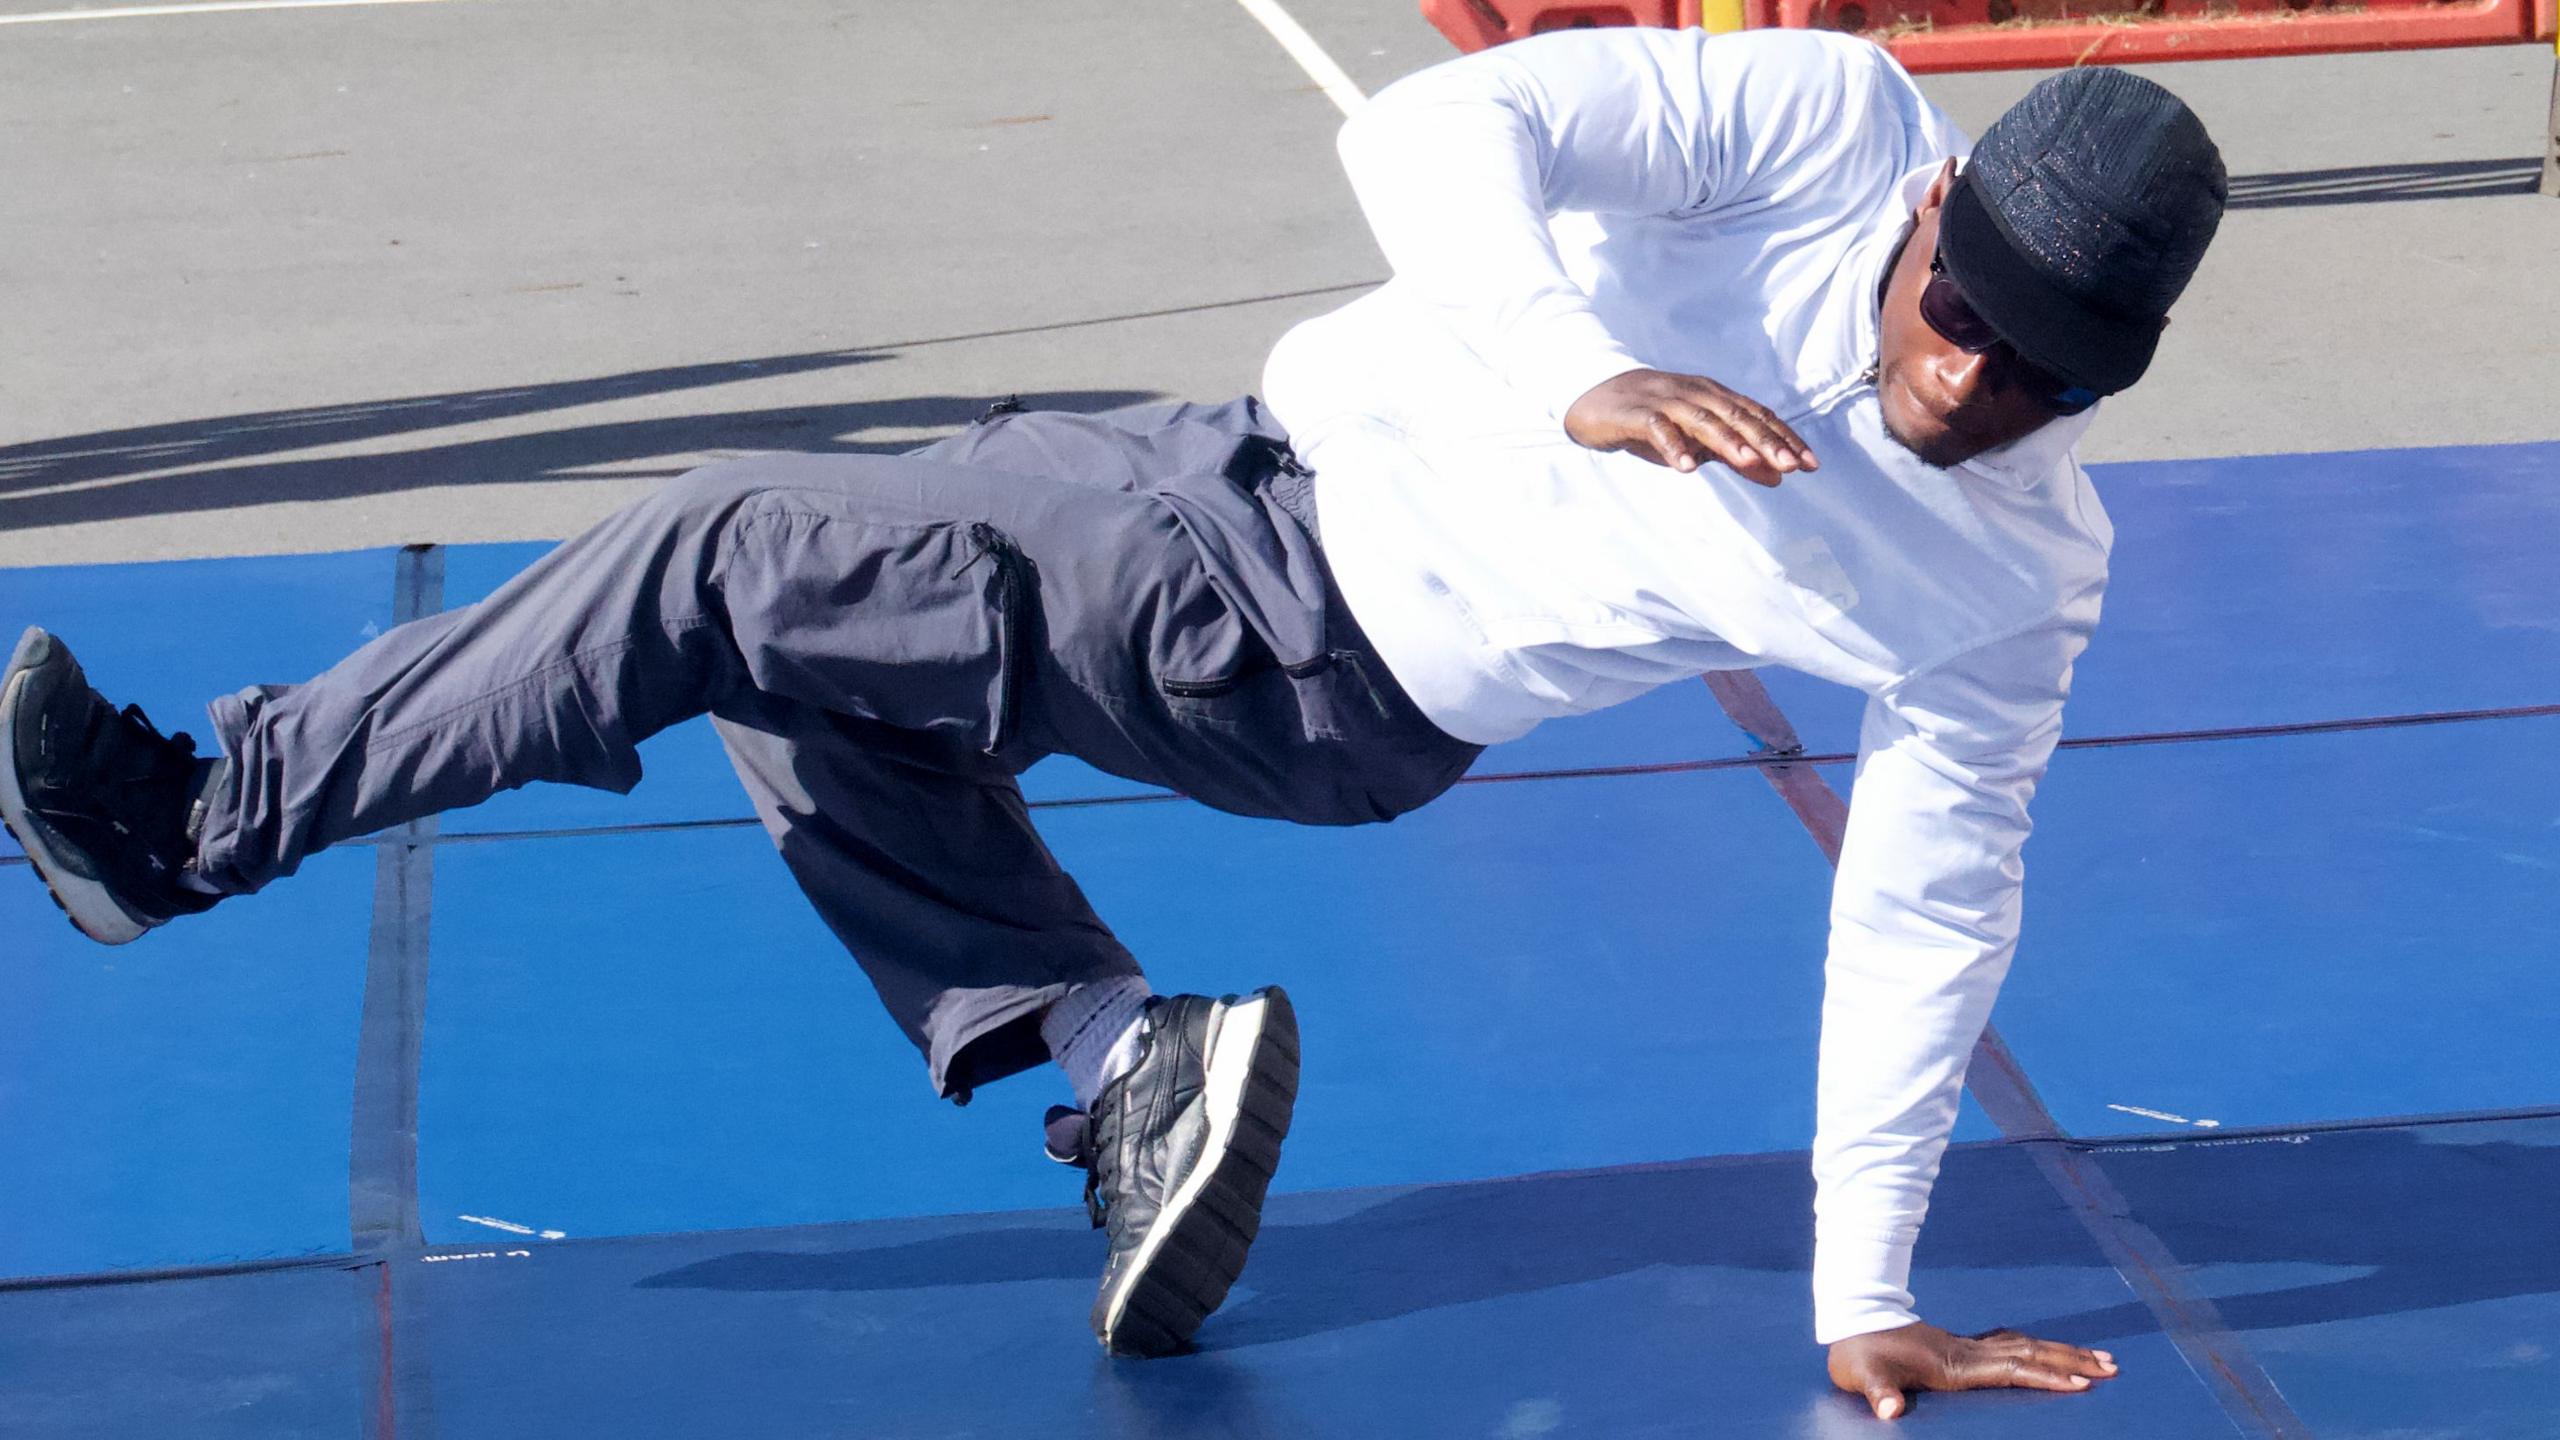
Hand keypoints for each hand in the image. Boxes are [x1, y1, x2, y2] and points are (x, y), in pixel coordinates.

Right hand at [1562, 368, 1817, 485]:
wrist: (1596, 397)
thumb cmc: (1654, 421)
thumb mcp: (1698, 441)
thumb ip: (1738, 456)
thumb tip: (1779, 477)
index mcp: (1716, 397)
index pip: (1758, 416)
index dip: (1785, 438)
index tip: (1810, 464)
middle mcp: (1696, 393)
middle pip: (1737, 416)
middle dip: (1765, 441)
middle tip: (1791, 466)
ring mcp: (1666, 401)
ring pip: (1703, 419)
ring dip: (1727, 441)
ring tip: (1749, 463)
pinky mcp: (1636, 413)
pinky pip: (1657, 428)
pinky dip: (1673, 446)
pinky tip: (1686, 468)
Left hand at [1828, 1322, 2118, 1420]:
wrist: (1851, 1320)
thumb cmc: (1859, 1354)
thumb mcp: (1864, 1377)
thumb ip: (1879, 1394)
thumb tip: (1890, 1412)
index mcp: (1956, 1365)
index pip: (2013, 1370)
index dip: (2046, 1377)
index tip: (2081, 1384)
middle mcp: (1969, 1353)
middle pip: (2031, 1354)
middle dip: (2072, 1361)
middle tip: (2113, 1367)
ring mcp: (1968, 1347)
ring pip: (2026, 1346)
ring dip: (2062, 1352)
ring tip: (2099, 1358)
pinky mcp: (1961, 1348)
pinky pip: (2011, 1345)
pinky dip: (2036, 1349)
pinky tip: (2046, 1351)